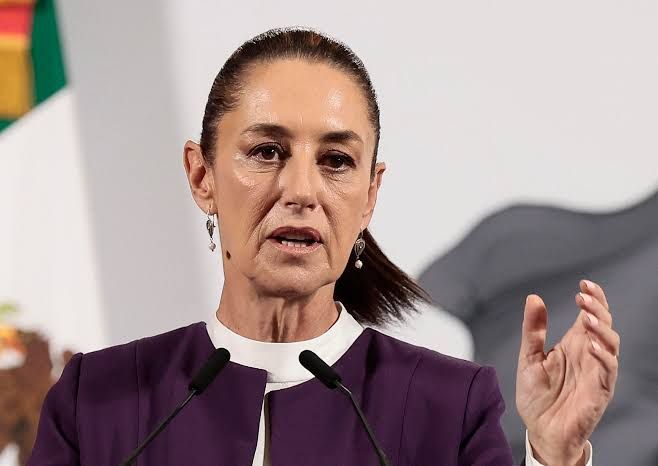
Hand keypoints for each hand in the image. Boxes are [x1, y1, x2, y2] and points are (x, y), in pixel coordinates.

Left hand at [516, 280, 618, 465]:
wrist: (540, 430)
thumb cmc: (537, 395)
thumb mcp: (529, 357)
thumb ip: (533, 330)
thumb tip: (533, 298)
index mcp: (573, 344)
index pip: (590, 315)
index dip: (593, 298)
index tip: (584, 283)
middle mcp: (588, 354)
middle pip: (604, 324)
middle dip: (598, 307)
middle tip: (584, 295)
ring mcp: (596, 371)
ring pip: (611, 343)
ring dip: (602, 328)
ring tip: (587, 317)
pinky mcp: (600, 390)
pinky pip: (608, 370)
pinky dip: (603, 356)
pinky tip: (590, 345)